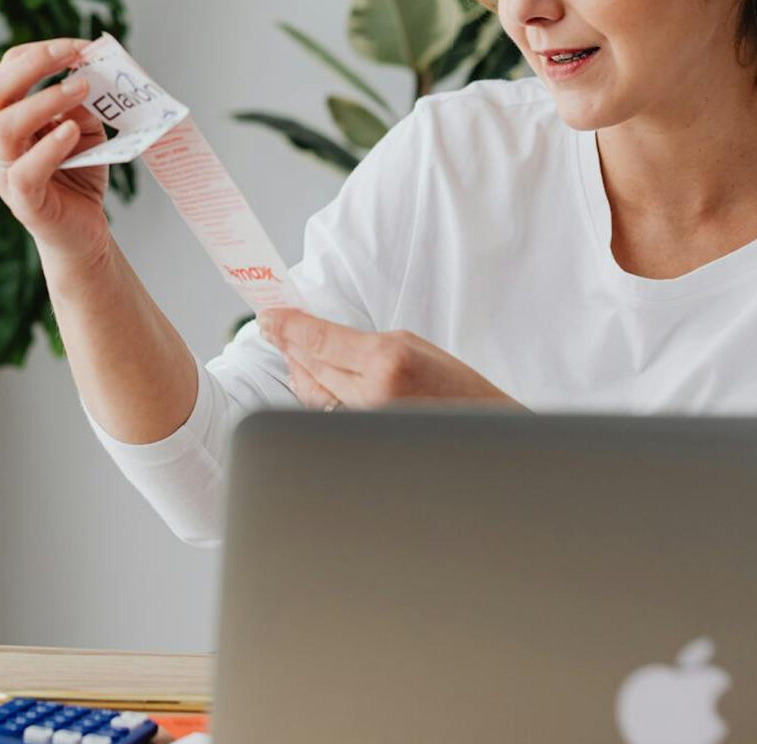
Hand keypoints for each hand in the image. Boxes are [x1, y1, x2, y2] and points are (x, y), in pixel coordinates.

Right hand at [0, 38, 112, 263]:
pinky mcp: (22, 201)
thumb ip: (82, 101)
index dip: (41, 51)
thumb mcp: (84, 126)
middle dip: (32, 64)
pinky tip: (72, 131)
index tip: (81, 46)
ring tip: (82, 88)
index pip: (6, 70)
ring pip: (3, 127)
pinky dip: (48, 147)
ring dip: (44, 100)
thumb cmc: (78, 174)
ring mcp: (2, 172)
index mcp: (3, 116)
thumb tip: (92, 69)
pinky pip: (23, 171)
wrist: (83, 232)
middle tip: (72, 54)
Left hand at [257, 306, 522, 410]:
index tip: (270, 315)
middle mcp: (371, 396)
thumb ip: (363, 344)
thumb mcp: (413, 347)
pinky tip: (311, 380)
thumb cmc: (457, 390)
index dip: (289, 325)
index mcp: (387, 361)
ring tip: (290, 350)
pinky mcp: (363, 442)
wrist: (487, 432)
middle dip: (288, 344)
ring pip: (311, 393)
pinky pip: (325, 415)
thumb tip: (317, 339)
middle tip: (272, 327)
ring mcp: (365, 424)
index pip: (319, 340)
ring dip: (298, 369)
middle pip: (309, 365)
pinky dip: (314, 394)